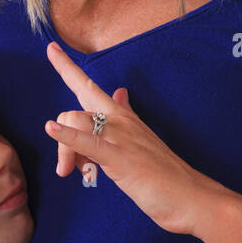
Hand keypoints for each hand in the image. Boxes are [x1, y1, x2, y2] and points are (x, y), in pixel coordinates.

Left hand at [44, 41, 207, 235]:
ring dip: (62, 148)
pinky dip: (67, 136)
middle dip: (65, 68)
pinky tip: (51, 128)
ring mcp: (120, 137)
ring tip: (69, 172)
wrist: (190, 196)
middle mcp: (120, 121)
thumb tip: (119, 92)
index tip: (52, 47)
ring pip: (76, 119)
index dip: (69, 66)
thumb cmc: (164, 174)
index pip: (91, 87)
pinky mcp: (120, 158)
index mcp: (123, 117)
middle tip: (51, 52)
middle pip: (83, 91)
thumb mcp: (142, 138)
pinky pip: (88, 142)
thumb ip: (126, 115)